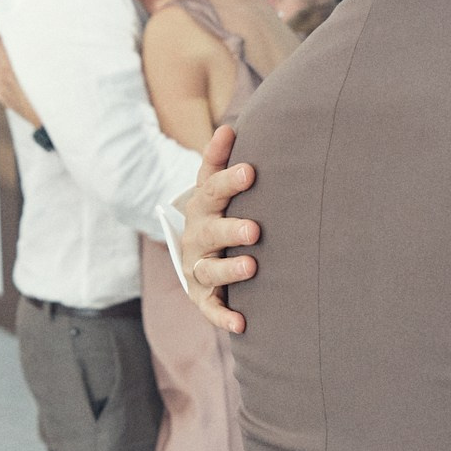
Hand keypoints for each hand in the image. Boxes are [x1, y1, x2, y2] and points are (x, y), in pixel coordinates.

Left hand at [0, 33, 40, 127]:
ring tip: (3, 54)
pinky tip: (6, 73)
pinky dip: (1, 75)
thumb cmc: (47, 99)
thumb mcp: (41, 78)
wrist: (45, 123)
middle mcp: (3, 82)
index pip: (0, 54)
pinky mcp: (4, 99)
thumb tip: (30, 51)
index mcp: (10, 74)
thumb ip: (31, 63)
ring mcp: (2, 92)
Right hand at [175, 124, 259, 334]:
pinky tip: (241, 323)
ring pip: (209, 269)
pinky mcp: (201, 295)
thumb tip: (229, 127)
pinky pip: (211, 307)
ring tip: (252, 268)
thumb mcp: (212, 187)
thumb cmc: (216, 212)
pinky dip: (223, 316)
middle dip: (230, 229)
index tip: (250, 171)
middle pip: (210, 231)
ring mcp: (197, 267)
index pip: (211, 189)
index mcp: (202, 206)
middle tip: (254, 230)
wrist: (195, 251)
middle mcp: (196, 236)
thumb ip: (219, 159)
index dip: (228, 180)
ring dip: (229, 269)